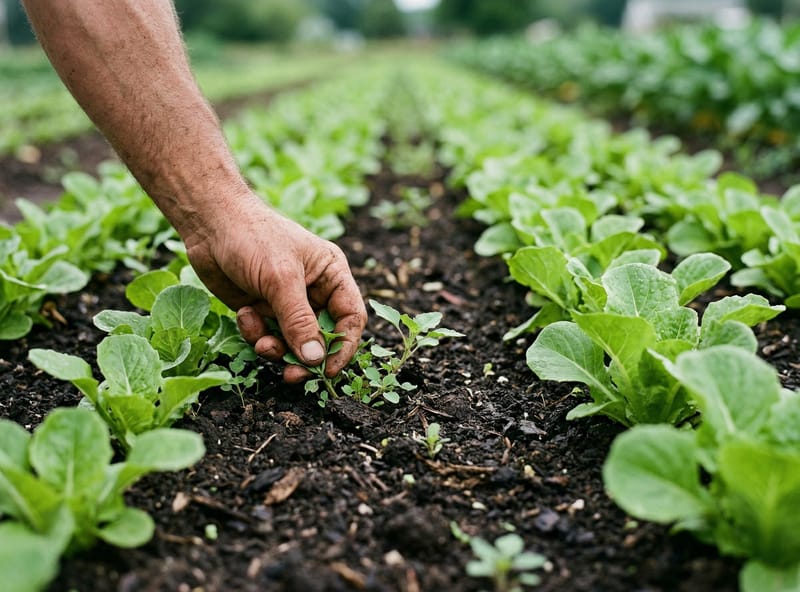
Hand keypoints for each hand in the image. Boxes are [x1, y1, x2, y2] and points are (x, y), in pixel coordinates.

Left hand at [184, 192, 366, 381]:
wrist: (209, 223)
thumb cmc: (253, 238)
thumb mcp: (280, 279)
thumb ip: (299, 321)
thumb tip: (315, 359)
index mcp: (331, 275)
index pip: (350, 318)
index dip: (343, 347)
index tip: (327, 371)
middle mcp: (314, 291)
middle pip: (322, 337)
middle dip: (306, 358)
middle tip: (291, 375)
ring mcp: (286, 303)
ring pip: (293, 343)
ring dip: (277, 348)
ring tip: (260, 342)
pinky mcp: (262, 310)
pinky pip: (267, 336)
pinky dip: (255, 334)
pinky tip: (244, 314)